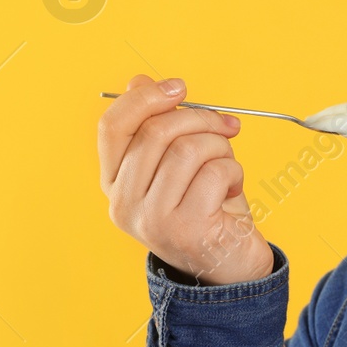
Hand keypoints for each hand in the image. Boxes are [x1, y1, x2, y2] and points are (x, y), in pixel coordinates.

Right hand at [98, 73, 273, 285]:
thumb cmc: (206, 208)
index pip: (113, 127)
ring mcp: (152, 219)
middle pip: (155, 132)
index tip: (179, 88)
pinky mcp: (185, 228)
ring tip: (227, 165)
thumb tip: (138, 81)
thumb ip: (156, 125)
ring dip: (220, 147)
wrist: (230, 266)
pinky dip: (233, 171)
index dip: (146, 98)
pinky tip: (232, 189)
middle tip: (226, 126)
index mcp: (115, 183)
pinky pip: (213, 172)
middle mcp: (124, 203)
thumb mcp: (178, 162)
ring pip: (187, 149)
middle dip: (199, 118)